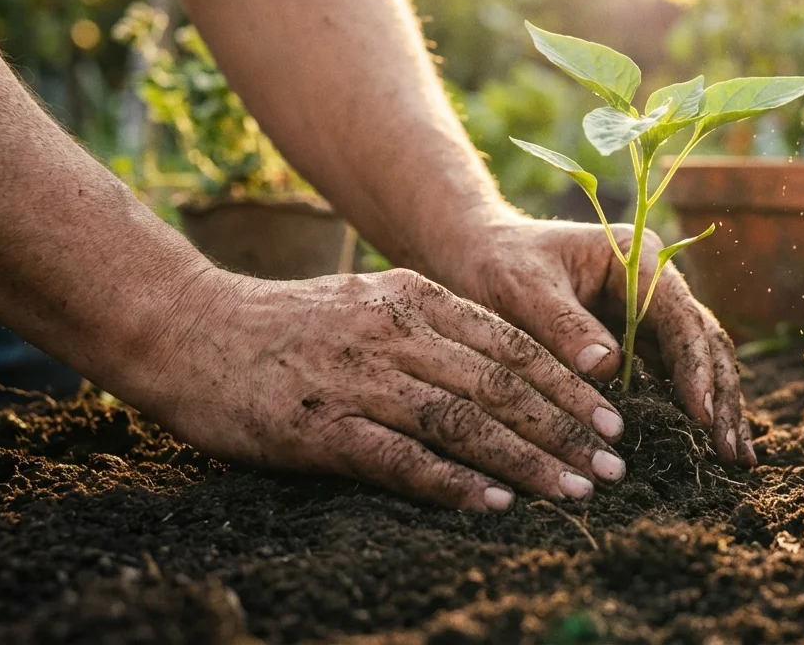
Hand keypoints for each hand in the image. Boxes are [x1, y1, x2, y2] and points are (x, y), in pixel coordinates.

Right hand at [132, 268, 628, 511]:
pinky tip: (495, 506)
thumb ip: (434, 330)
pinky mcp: (319, 425)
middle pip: (503, 384)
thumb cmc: (286, 325)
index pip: (513, 344)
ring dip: (528, 459)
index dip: (569, 384)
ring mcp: (358, 377)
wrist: (187, 328)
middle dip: (567, 428)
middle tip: (616, 464)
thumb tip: (506, 370)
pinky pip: (401, 458)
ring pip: (465, 421)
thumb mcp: (370, 303)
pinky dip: (454, 484)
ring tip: (575, 489)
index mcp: (415, 298)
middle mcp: (395, 331)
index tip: (613, 419)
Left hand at [437, 215, 756, 465]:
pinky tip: (710, 449)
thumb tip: (608, 367)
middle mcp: (656, 286)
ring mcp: (652, 317)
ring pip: (701, 362)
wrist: (481, 257)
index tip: (701, 415)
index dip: (694, 366)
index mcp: (637, 260)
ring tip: (735, 461)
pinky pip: (676, 379)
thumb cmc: (499, 265)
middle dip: (721, 397)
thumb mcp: (523, 288)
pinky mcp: (640, 345)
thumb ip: (564, 325)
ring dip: (719, 410)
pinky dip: (695, 412)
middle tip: (730, 453)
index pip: (679, 316)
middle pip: (704, 342)